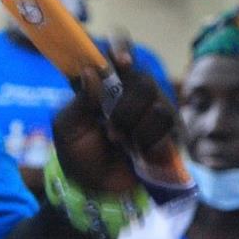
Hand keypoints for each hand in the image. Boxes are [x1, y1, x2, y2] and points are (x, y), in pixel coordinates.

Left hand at [51, 44, 176, 193]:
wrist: (93, 188)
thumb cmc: (77, 152)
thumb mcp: (68, 128)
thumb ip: (80, 102)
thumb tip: (91, 73)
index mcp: (107, 83)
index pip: (120, 54)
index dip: (123, 50)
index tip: (120, 62)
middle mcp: (134, 92)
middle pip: (144, 81)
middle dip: (125, 110)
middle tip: (110, 129)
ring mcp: (155, 112)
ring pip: (159, 108)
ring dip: (136, 131)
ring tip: (121, 144)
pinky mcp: (170, 136)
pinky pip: (170, 133)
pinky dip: (150, 146)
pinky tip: (139, 154)